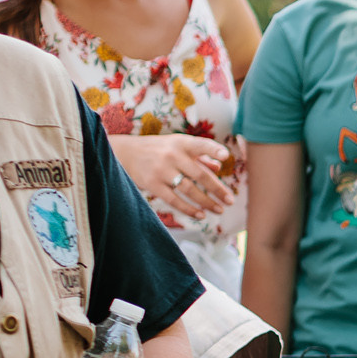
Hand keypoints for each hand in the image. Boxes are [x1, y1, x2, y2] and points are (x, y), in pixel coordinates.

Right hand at [109, 132, 234, 221]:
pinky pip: (174, 200)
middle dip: (217, 189)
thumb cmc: (159, 149)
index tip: (226, 156)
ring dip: (206, 202)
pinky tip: (201, 215)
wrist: (126, 153)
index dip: (213, 149)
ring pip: (189, 189)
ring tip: (219, 210)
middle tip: (230, 201)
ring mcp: (161, 170)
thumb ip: (199, 155)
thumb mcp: (178, 145)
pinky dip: (189, 209)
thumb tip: (219, 166)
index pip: (201, 145)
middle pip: (199, 174)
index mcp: (181, 143)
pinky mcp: (152, 184)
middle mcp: (172, 155)